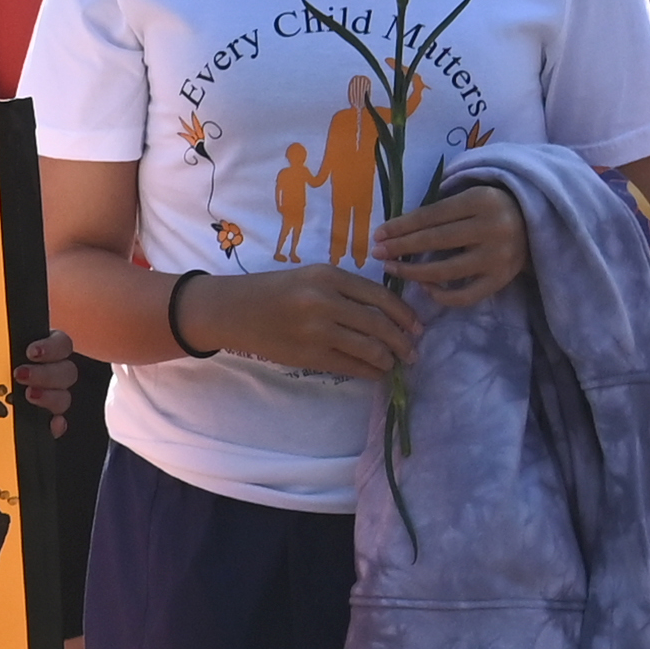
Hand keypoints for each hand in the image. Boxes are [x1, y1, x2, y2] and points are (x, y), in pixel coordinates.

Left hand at [17, 328, 80, 433]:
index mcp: (36, 348)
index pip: (61, 344)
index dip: (51, 348)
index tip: (31, 351)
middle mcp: (45, 371)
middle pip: (67, 371)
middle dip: (47, 374)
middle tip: (21, 375)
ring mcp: (44, 397)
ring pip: (64, 397)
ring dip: (51, 397)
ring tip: (28, 397)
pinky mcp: (39, 420)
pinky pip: (57, 423)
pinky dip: (56, 424)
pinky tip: (50, 424)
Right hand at [206, 264, 424, 381]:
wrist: (232, 310)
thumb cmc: (271, 291)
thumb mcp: (309, 277)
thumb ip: (344, 289)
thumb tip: (386, 313)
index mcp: (328, 275)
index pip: (380, 296)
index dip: (405, 314)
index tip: (417, 326)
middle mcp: (325, 300)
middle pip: (379, 324)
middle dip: (403, 341)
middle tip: (414, 351)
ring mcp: (317, 329)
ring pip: (369, 347)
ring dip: (388, 359)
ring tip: (395, 363)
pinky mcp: (308, 354)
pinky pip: (350, 366)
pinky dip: (369, 371)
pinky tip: (376, 372)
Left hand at [375, 183, 526, 307]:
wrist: (534, 223)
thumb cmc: (491, 208)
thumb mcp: (470, 198)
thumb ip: (439, 211)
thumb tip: (393, 232)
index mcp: (481, 200)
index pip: (431, 216)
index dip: (401, 226)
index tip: (378, 234)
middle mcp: (492, 228)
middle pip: (435, 241)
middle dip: (401, 248)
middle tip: (376, 253)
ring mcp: (499, 257)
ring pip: (446, 270)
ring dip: (413, 272)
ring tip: (392, 269)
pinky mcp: (502, 279)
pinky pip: (466, 295)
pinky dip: (442, 295)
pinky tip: (425, 287)